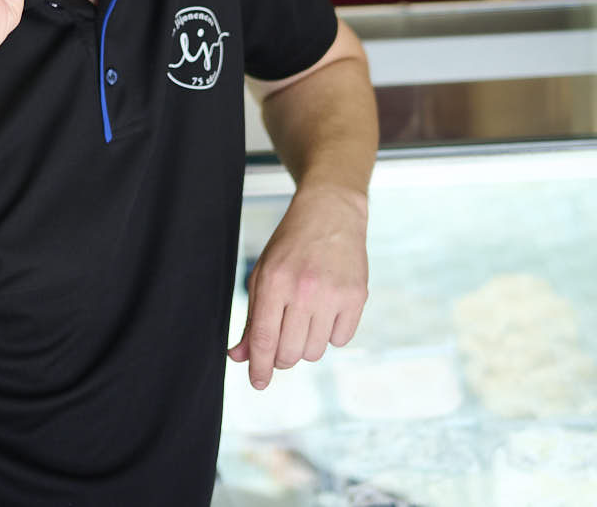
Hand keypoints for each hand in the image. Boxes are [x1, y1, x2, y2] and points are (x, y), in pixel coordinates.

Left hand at [228, 183, 367, 388]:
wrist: (330, 214)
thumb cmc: (291, 246)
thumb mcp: (263, 274)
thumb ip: (252, 318)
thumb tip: (239, 357)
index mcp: (274, 282)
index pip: (264, 339)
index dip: (259, 367)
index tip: (258, 383)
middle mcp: (304, 290)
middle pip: (289, 353)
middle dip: (282, 357)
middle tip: (283, 341)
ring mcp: (333, 294)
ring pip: (314, 351)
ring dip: (306, 344)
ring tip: (306, 318)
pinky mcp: (357, 297)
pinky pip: (341, 340)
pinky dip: (331, 334)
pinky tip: (327, 312)